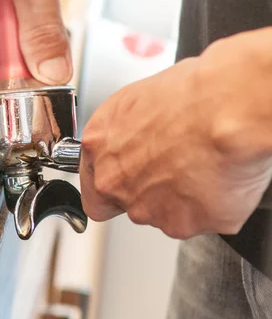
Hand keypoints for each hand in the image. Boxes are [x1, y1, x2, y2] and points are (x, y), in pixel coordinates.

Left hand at [79, 34, 271, 238]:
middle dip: (147, 192)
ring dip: (178, 199)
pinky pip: (195, 221)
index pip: (91, 184)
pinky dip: (208, 208)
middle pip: (123, 202)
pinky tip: (217, 180)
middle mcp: (114, 180)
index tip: (128, 178)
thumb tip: (140, 136)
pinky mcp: (180, 224)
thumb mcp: (139, 100)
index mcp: (98, 144)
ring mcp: (145, 207)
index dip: (113, 184)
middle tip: (174, 168)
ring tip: (202, 167)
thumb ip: (128, 132)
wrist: (226, 109)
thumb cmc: (190, 94)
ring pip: (159, 214)